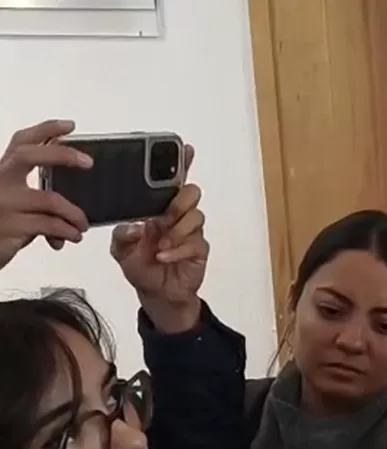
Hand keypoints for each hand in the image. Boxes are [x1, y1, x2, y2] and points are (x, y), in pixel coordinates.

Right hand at [0, 119, 90, 269]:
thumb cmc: (3, 225)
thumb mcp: (17, 204)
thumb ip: (39, 198)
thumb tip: (74, 204)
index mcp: (3, 172)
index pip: (21, 142)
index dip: (44, 130)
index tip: (69, 125)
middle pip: (28, 155)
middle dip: (62, 154)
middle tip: (88, 162)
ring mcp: (3, 204)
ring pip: (50, 199)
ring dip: (75, 214)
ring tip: (82, 224)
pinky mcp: (10, 227)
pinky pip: (50, 225)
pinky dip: (68, 231)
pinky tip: (74, 236)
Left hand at [110, 144, 206, 331]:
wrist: (157, 294)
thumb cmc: (141, 266)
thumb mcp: (120, 251)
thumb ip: (122, 236)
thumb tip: (133, 226)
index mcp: (159, 209)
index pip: (173, 182)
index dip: (183, 165)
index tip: (187, 150)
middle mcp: (178, 216)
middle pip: (191, 193)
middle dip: (179, 201)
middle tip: (164, 216)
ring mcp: (191, 233)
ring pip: (196, 217)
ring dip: (177, 229)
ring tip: (160, 244)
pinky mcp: (199, 250)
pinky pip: (196, 243)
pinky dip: (178, 249)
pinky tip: (164, 256)